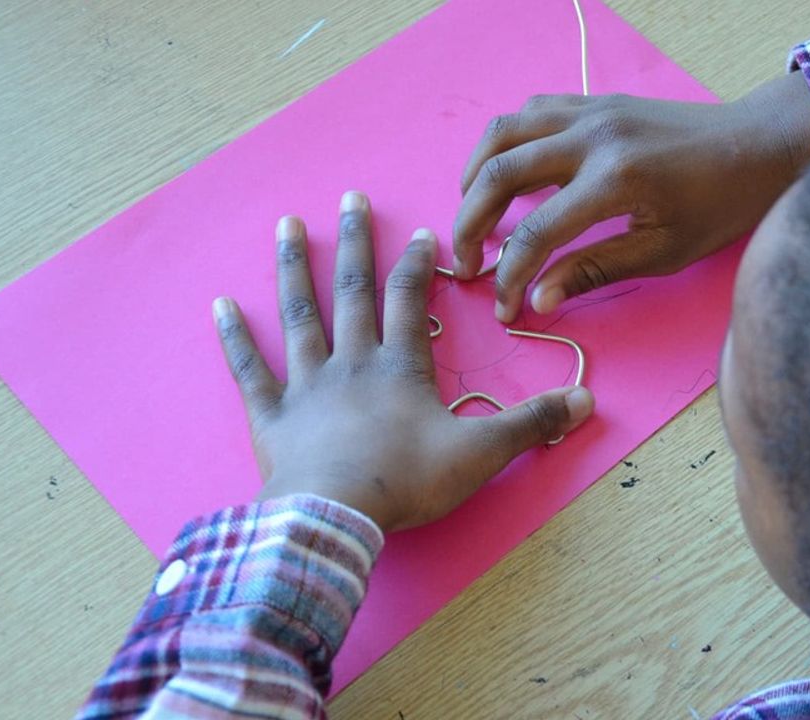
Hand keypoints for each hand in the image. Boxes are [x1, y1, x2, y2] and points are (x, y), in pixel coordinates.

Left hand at [213, 191, 594, 531]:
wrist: (336, 516)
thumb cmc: (408, 481)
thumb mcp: (482, 453)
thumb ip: (532, 424)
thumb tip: (588, 401)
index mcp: (399, 367)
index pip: (409, 301)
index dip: (418, 266)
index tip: (423, 234)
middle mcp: (351, 363)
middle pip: (352, 290)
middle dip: (354, 242)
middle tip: (350, 198)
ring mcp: (306, 385)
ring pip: (300, 315)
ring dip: (293, 268)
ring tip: (286, 225)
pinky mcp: (272, 416)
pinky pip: (251, 370)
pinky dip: (235, 338)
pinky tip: (221, 306)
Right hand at [453, 73, 809, 322]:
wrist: (759, 145)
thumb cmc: (721, 205)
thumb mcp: (664, 251)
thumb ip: (595, 271)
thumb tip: (539, 300)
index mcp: (614, 180)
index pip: (538, 234)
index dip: (510, 276)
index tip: (504, 307)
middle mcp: (593, 137)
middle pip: (500, 174)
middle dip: (470, 224)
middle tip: (465, 263)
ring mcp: (590, 111)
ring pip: (504, 133)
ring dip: (475, 175)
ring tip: (470, 216)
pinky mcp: (594, 101)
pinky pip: (530, 113)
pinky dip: (505, 144)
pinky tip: (503, 173)